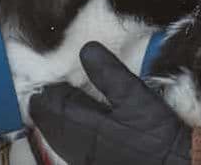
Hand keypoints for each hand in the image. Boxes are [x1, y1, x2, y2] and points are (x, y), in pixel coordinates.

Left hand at [29, 42, 190, 164]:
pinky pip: (67, 143)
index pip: (48, 101)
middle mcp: (73, 144)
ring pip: (55, 133)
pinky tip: (79, 122)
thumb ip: (108, 72)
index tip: (55, 67)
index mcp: (78, 125)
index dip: (50, 83)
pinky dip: (67, 128)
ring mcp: (80, 157)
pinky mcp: (91, 163)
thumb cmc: (154, 133)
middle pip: (46, 118)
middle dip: (49, 98)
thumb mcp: (134, 95)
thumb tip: (86, 48)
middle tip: (57, 80)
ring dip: (57, 114)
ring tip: (64, 98)